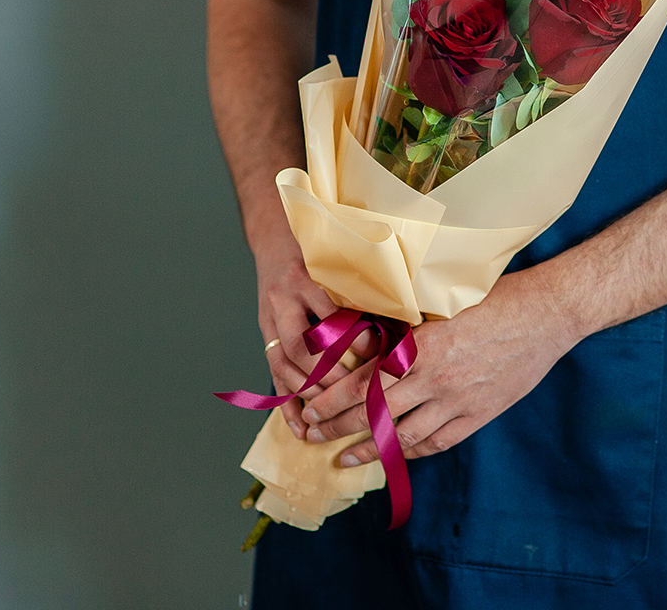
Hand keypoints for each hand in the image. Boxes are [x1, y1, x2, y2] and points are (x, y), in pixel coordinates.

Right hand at [256, 230, 375, 438]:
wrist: (275, 239)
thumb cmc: (317, 252)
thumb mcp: (336, 260)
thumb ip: (358, 286)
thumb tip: (401, 317)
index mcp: (305, 278)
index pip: (329, 314)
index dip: (354, 338)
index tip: (380, 353)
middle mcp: (284, 299)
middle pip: (303, 346)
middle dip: (330, 374)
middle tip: (357, 390)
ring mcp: (270, 319)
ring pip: (284, 364)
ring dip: (309, 392)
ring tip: (333, 410)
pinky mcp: (265, 335)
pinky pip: (273, 375)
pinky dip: (286, 404)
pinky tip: (301, 427)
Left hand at [299, 271, 579, 462]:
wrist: (547, 314)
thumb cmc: (496, 297)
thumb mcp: (443, 303)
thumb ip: (406, 323)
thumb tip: (366, 335)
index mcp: (423, 346)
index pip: (366, 381)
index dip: (333, 398)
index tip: (309, 407)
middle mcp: (436, 378)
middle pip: (376, 413)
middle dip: (338, 427)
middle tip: (311, 435)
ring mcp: (459, 400)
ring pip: (403, 436)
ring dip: (370, 449)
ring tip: (344, 458)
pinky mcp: (479, 414)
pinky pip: (438, 442)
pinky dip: (412, 451)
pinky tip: (396, 456)